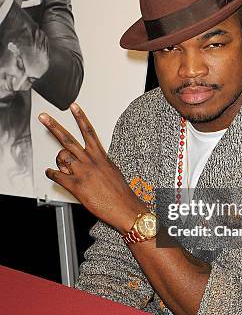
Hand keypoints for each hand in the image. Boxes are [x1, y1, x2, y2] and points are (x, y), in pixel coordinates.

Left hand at [38, 104, 144, 232]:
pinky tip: (51, 174)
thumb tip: (91, 162)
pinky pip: (57, 175)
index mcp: (101, 156)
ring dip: (58, 160)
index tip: (74, 107)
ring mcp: (82, 172)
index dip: (80, 117)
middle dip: (54, 126)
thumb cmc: (121, 193)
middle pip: (69, 139)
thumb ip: (99, 163)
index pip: (88, 131)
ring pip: (61, 156)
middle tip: (44, 117)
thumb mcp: (112, 171)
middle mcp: (90, 161)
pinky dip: (52, 174)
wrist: (125, 208)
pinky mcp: (76, 185)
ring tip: (60, 164)